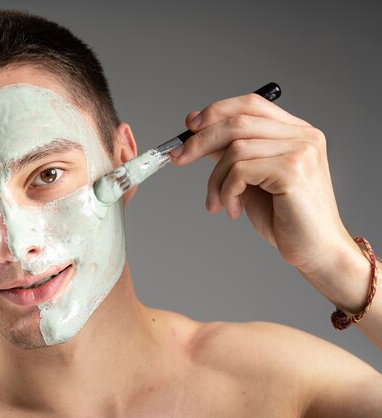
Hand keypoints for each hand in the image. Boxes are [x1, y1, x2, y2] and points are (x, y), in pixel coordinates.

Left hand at [170, 93, 357, 283]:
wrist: (315, 250)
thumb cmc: (285, 217)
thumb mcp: (251, 178)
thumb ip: (232, 152)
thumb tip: (197, 130)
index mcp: (296, 131)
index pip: (251, 104)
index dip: (216, 111)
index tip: (189, 126)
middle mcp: (303, 135)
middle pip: (238, 121)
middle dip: (200, 140)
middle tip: (177, 158)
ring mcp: (301, 150)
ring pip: (235, 149)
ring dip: (214, 179)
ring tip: (216, 203)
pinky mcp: (293, 171)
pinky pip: (240, 171)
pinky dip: (226, 191)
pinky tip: (232, 210)